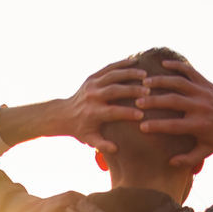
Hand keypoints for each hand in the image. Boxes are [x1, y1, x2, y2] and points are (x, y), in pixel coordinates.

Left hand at [4, 60, 146, 153]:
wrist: (64, 114)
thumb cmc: (81, 129)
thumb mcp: (90, 139)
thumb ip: (102, 145)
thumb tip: (115, 149)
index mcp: (93, 113)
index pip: (113, 112)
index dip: (127, 113)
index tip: (142, 115)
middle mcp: (92, 96)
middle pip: (114, 91)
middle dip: (132, 90)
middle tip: (148, 91)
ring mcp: (92, 84)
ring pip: (113, 76)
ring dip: (129, 74)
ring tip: (145, 75)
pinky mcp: (93, 77)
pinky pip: (109, 68)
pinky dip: (122, 64)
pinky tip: (135, 62)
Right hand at [135, 57, 212, 168]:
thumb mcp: (206, 151)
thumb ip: (188, 159)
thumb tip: (170, 163)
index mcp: (199, 125)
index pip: (174, 126)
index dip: (157, 126)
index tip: (142, 127)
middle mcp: (200, 107)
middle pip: (173, 101)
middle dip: (154, 101)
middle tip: (137, 102)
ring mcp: (203, 92)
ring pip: (179, 83)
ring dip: (160, 81)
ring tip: (144, 82)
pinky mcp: (206, 83)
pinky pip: (190, 71)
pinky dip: (177, 66)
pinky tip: (163, 64)